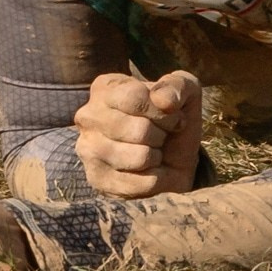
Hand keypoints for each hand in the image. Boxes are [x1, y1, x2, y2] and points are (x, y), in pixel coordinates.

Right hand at [73, 69, 203, 197]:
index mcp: (105, 87)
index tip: (174, 115)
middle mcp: (88, 116)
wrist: (172, 156)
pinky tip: (149, 170)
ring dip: (157, 156)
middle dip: (162, 135)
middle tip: (162, 135)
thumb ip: (176, 87)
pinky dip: (156, 178)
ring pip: (140, 157)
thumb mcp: (183, 91)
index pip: (136, 98)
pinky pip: (141, 184)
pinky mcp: (97, 180)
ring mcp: (88, 150)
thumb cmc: (172, 118)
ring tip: (154, 151)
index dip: (164, 112)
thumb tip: (164, 101)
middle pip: (139, 130)